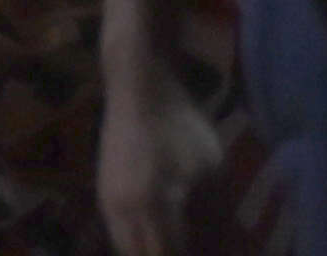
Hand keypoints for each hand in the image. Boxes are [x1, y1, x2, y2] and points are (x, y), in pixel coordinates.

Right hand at [99, 59, 233, 255]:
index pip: (168, 255)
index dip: (193, 255)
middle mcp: (123, 212)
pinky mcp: (103, 194)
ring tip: (177, 242)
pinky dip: (139, 242)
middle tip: (193, 247)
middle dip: (166, 255)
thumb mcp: (210, 172)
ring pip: (126, 249)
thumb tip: (222, 248)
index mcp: (152, 207)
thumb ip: (216, 219)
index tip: (209, 251)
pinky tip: (158, 233)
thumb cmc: (181, 125)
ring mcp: (108, 203)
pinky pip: (119, 234)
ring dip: (150, 251)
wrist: (138, 88)